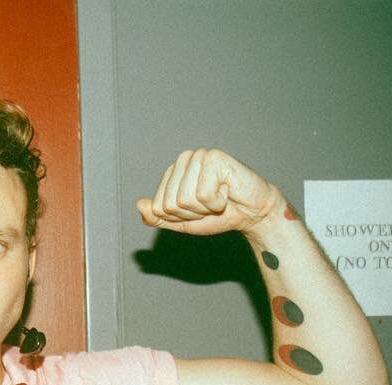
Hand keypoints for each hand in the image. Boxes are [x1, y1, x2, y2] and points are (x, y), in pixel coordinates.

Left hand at [135, 149, 282, 236]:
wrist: (251, 214)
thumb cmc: (218, 215)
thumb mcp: (181, 221)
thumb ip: (158, 217)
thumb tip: (139, 204)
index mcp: (173, 172)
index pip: (158, 207)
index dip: (179, 217)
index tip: (198, 210)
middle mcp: (184, 159)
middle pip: (170, 204)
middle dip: (192, 213)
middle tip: (210, 205)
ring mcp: (199, 156)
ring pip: (185, 200)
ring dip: (205, 208)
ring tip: (219, 198)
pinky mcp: (215, 158)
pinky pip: (203, 194)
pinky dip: (217, 202)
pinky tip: (227, 192)